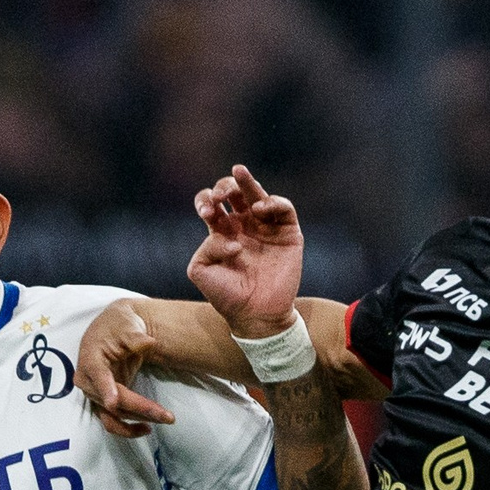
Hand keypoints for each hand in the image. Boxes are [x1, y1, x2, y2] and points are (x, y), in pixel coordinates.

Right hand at [78, 300, 174, 438]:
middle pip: (113, 401)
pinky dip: (128, 429)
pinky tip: (147, 428)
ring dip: (138, 421)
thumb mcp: (127, 324)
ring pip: (113, 416)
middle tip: (167, 416)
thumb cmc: (119, 324)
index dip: (106, 390)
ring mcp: (95, 394)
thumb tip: (149, 342)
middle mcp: (88, 380)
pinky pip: (113, 422)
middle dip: (140, 408)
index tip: (113, 403)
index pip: (98, 376)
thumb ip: (135, 336)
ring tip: (165, 419)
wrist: (115, 329)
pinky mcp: (104, 402)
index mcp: (90, 358)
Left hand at [189, 165, 304, 337]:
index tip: (206, 212)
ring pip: (257, 193)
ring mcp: (266, 227)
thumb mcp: (201, 272)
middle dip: (224, 186)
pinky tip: (260, 208)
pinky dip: (272, 202)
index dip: (205, 200)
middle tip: (219, 195)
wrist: (256, 316)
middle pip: (233, 192)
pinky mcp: (288, 233)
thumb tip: (230, 239)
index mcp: (222, 232)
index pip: (211, 204)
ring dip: (247, 182)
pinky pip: (283, 208)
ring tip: (238, 173)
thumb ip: (205, 248)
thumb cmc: (226, 296)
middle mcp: (244, 225)